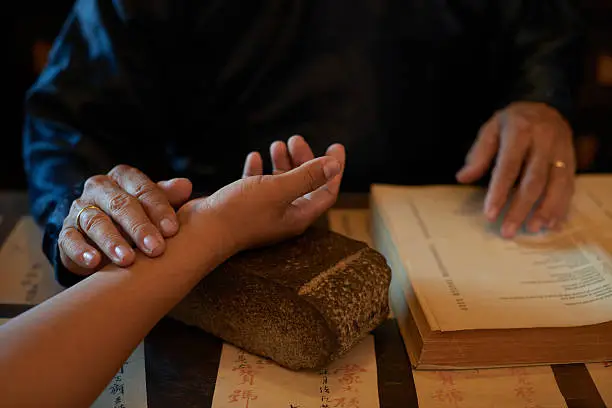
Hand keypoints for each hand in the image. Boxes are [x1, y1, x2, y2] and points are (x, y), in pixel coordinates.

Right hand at [59, 165, 192, 274]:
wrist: (102, 234)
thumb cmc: (139, 216)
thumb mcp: (154, 204)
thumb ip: (168, 196)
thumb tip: (185, 185)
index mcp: (124, 177)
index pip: (143, 189)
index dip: (159, 209)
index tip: (172, 230)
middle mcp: (100, 188)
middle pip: (120, 204)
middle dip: (139, 227)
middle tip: (156, 248)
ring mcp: (80, 209)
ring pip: (96, 222)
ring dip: (112, 241)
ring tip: (127, 260)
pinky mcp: (66, 231)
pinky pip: (70, 239)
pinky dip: (81, 251)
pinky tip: (94, 262)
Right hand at [178, 140, 343, 255]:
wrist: (200, 231)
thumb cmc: (239, 213)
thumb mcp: (278, 189)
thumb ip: (307, 177)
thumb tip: (335, 165)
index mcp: (298, 216)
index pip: (327, 192)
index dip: (334, 170)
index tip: (336, 146)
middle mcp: (284, 216)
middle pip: (304, 185)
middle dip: (304, 160)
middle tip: (295, 139)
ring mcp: (264, 213)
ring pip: (281, 184)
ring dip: (282, 163)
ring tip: (277, 143)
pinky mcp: (244, 208)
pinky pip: (257, 187)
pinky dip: (259, 170)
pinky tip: (254, 157)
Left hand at [456, 102, 575, 237]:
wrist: (545, 105)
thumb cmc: (512, 122)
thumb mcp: (490, 129)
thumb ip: (478, 155)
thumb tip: (462, 177)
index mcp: (520, 131)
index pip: (508, 166)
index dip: (499, 192)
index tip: (490, 214)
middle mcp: (544, 140)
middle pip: (533, 181)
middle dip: (520, 209)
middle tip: (508, 231)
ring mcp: (561, 151)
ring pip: (556, 186)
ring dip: (545, 211)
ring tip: (532, 229)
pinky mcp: (572, 160)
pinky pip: (569, 186)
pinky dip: (561, 207)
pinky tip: (552, 223)